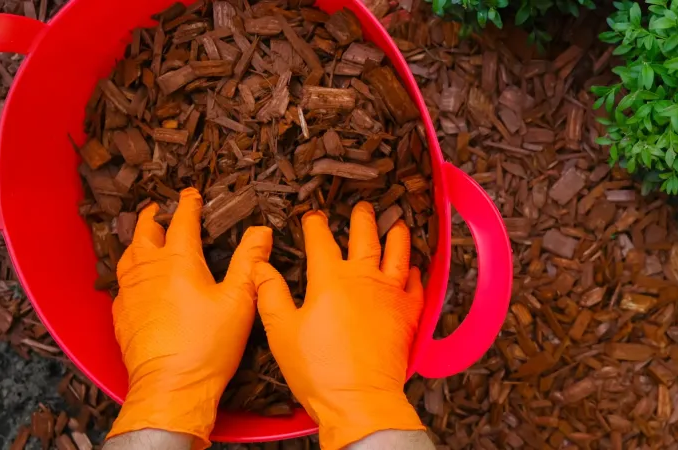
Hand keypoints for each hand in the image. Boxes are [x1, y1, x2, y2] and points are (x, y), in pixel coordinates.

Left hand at [107, 188, 272, 448]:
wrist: (170, 385)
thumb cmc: (208, 344)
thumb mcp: (239, 300)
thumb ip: (250, 261)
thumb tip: (262, 230)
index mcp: (179, 261)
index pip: (182, 222)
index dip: (189, 204)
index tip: (192, 193)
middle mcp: (149, 270)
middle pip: (145, 232)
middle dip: (154, 216)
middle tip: (160, 208)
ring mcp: (131, 292)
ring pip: (129, 255)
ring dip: (138, 240)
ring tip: (145, 236)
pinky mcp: (122, 315)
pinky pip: (122, 282)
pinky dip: (130, 269)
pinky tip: (137, 278)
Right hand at [252, 202, 424, 448]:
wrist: (359, 398)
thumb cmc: (318, 369)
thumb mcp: (280, 330)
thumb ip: (271, 293)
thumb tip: (261, 267)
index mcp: (330, 279)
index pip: (321, 241)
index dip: (315, 225)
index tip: (313, 217)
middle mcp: (364, 278)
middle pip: (365, 237)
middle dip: (363, 218)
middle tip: (364, 207)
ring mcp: (390, 294)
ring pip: (398, 254)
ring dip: (397, 236)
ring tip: (397, 224)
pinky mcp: (409, 314)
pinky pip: (416, 285)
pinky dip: (416, 273)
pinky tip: (415, 268)